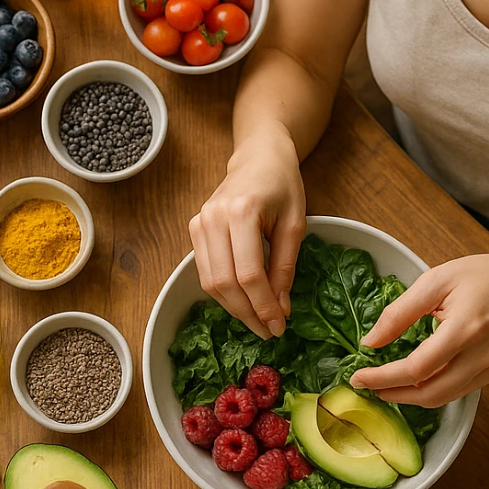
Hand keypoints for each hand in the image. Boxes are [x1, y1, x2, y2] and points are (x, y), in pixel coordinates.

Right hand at [188, 128, 306, 339]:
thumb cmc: (282, 185)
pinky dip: (223, 293)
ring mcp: (199, 223)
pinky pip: (205, 272)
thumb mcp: (295, 224)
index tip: (279, 325)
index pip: (249, 274)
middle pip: (225, 283)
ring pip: (210, 282)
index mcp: (242, 212)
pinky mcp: (194, 228)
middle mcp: (213, 218)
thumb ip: (285, 267)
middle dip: (248, 313)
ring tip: (258, 321)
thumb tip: (281, 309)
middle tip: (269, 331)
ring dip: (234, 308)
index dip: (264, 305)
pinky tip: (243, 302)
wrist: (258, 157)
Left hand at [349, 254, 488, 405]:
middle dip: (393, 395)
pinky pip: (457, 392)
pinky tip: (415, 380)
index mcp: (466, 329)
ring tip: (386, 385)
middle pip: (430, 394)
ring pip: (443, 398)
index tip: (359, 377)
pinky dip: (431, 391)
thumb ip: (401, 311)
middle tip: (368, 385)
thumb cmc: (485, 276)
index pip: (417, 368)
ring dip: (410, 398)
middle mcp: (481, 356)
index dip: (384, 377)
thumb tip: (370, 341)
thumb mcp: (437, 280)